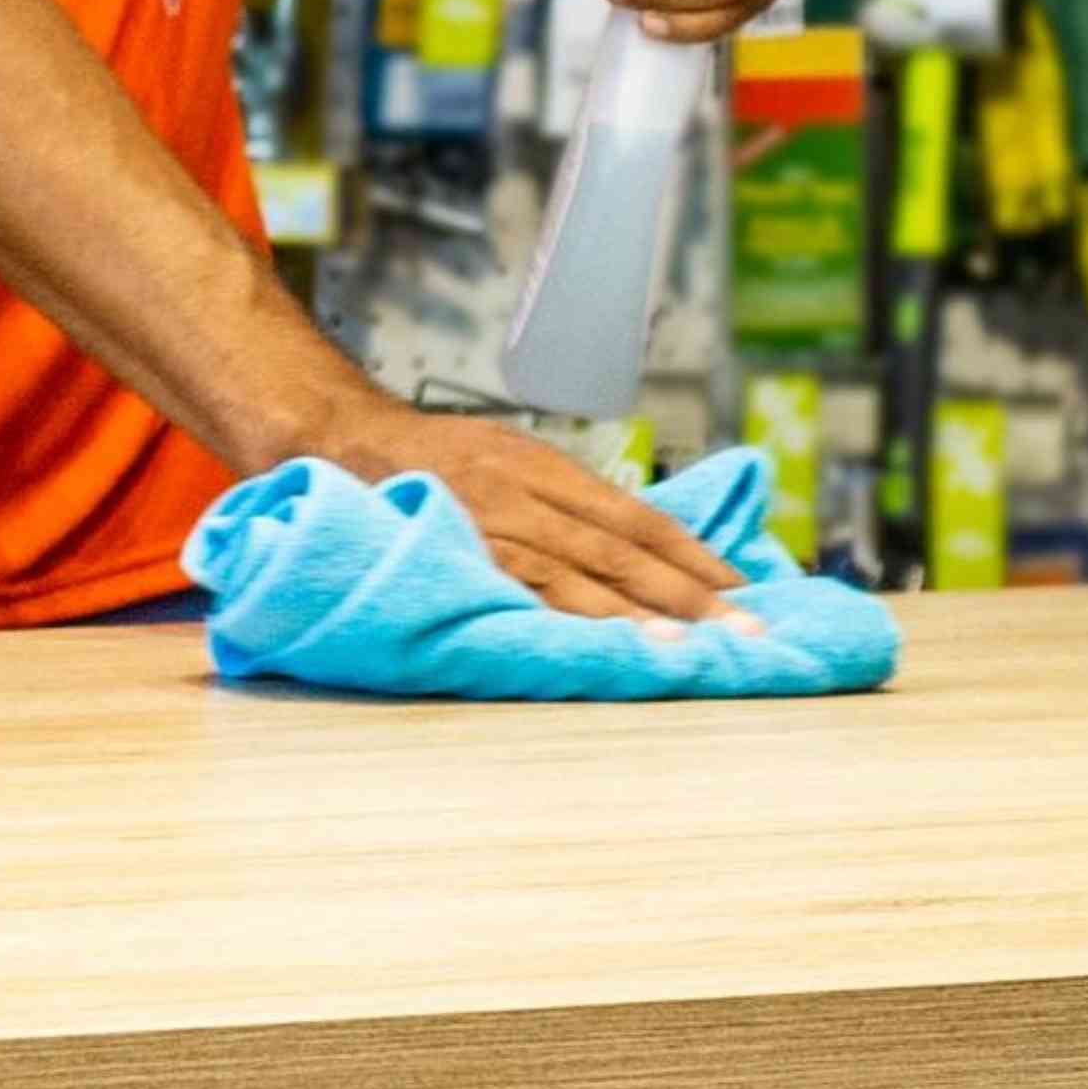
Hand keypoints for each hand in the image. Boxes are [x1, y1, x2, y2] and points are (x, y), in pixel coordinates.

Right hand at [357, 401, 738, 621]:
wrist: (345, 439)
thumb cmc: (436, 458)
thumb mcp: (510, 457)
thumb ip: (565, 500)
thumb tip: (638, 544)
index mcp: (546, 466)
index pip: (636, 515)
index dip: (691, 552)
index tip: (739, 585)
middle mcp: (525, 494)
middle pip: (620, 550)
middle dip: (687, 594)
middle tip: (742, 631)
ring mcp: (489, 527)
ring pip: (575, 578)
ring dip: (633, 617)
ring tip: (684, 649)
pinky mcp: (454, 557)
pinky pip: (517, 595)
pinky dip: (562, 623)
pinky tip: (596, 649)